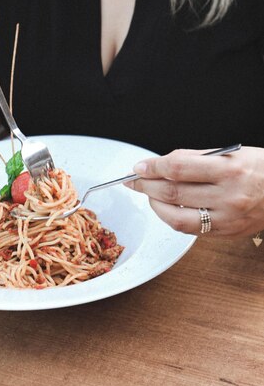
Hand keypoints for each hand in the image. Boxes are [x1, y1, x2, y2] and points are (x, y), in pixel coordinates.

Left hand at [124, 147, 263, 236]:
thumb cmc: (263, 168)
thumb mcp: (233, 153)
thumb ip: (196, 158)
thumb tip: (163, 163)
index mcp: (230, 169)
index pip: (178, 168)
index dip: (153, 167)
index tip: (140, 166)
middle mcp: (228, 196)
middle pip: (173, 192)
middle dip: (147, 185)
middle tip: (135, 180)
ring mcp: (227, 218)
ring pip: (176, 217)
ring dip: (155, 205)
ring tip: (149, 195)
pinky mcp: (227, 233)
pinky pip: (190, 230)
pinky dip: (172, 218)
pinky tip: (167, 208)